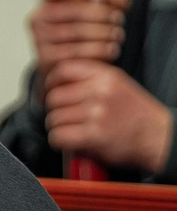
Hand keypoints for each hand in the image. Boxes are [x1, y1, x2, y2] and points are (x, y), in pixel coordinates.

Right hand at [30, 0, 127, 80]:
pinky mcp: (46, 59)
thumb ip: (105, 3)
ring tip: (117, 35)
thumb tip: (122, 1)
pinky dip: (98, 50)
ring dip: (104, 33)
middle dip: (102, 14)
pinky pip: (77, 52)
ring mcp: (40, 40)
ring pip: (78, 32)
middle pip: (74, 11)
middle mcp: (39, 20)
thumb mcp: (88, 14)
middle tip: (119, 19)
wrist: (60, 66)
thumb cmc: (76, 36)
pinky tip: (110, 50)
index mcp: (47, 3)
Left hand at [44, 59, 173, 173]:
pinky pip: (58, 136)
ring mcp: (97, 113)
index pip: (63, 70)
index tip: (54, 92)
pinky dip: (60, 141)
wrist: (158, 136)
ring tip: (72, 130)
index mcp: (106, 76)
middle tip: (66, 117)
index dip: (52, 83)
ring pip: (54, 118)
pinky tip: (71, 140)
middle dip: (55, 110)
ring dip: (58, 127)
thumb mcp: (118, 85)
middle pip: (54, 97)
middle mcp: (101, 91)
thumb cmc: (136, 114)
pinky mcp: (94, 135)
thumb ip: (91, 79)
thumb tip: (57, 82)